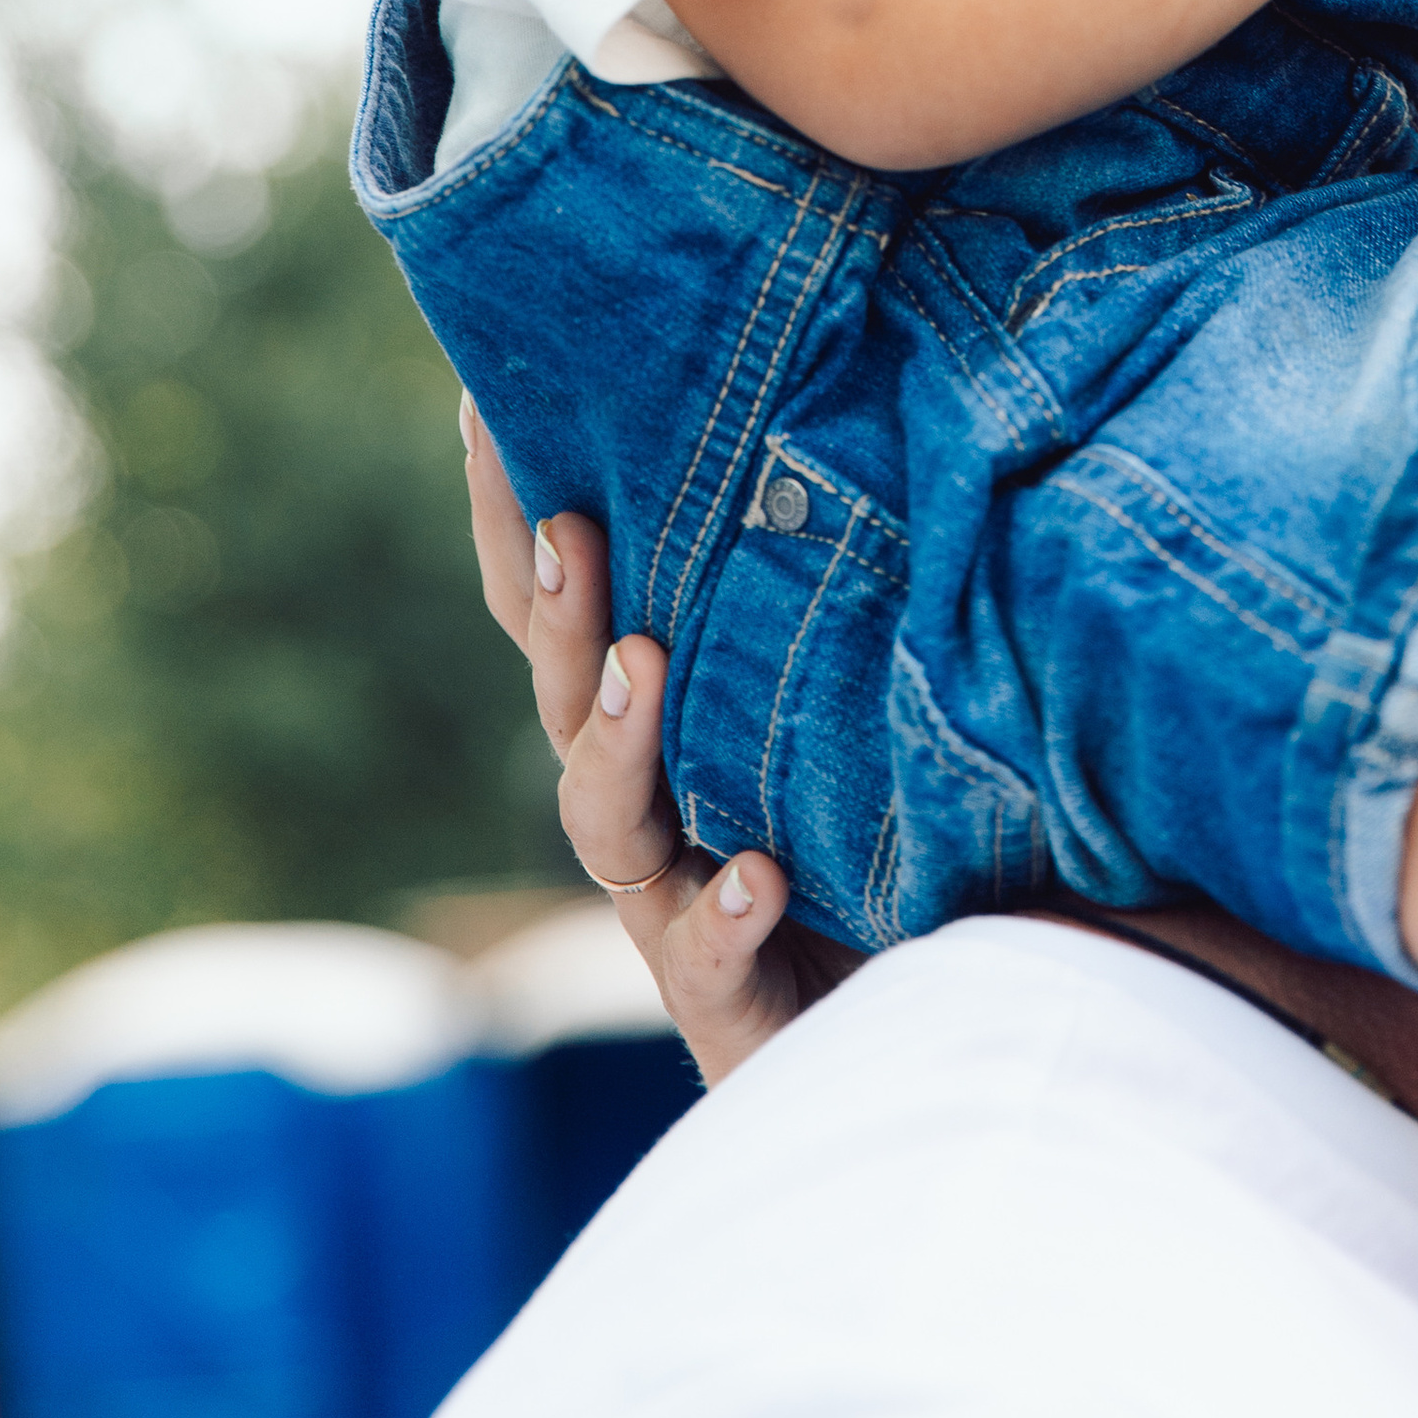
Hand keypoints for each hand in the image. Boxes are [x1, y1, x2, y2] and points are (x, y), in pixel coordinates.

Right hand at [461, 395, 848, 1080]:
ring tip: (642, 663)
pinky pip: (710, 962)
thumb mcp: (851, 688)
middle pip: (569, 699)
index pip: (561, 611)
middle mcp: (648, 808)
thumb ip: (829, 574)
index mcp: (656, 722)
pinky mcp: (734, 1003)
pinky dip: (723, 914)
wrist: (928, 1028)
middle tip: (570, 522)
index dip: (513, 513)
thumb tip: (864, 389)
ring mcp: (676, 908)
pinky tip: (757, 872)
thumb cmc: (889, 830)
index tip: (489, 400)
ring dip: (616, 742)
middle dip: (559, 612)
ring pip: (606, 824)